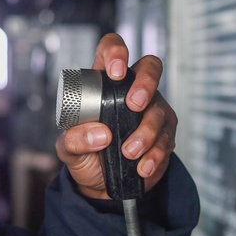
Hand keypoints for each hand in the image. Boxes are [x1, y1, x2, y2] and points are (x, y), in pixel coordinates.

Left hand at [55, 33, 177, 199]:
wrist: (102, 185)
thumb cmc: (85, 155)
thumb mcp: (69, 150)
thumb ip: (75, 140)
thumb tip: (100, 134)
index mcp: (103, 84)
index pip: (110, 50)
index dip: (116, 52)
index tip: (115, 72)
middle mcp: (130, 91)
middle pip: (150, 67)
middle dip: (145, 83)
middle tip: (134, 105)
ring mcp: (151, 110)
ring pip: (159, 109)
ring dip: (146, 132)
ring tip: (129, 153)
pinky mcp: (165, 134)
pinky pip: (167, 138)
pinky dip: (154, 154)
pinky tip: (142, 167)